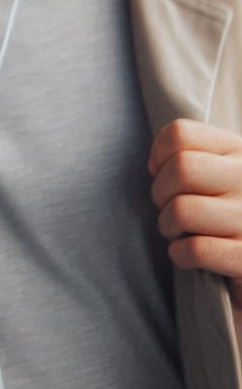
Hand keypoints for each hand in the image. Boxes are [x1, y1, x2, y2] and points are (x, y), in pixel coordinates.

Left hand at [149, 119, 241, 308]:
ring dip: (168, 226)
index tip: (161, 173)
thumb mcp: (213, 173)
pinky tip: (188, 254)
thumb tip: (154, 167)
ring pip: (183, 211)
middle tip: (168, 208)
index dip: (158, 155)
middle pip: (182, 169)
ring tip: (179, 232)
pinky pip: (196, 249)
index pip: (180, 133)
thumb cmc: (222, 213)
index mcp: (239, 151)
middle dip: (161, 193)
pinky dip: (179, 254)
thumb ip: (186, 156)